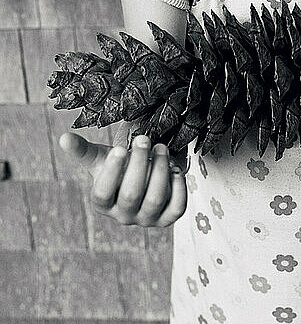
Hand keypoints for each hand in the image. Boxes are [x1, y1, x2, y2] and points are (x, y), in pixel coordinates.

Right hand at [59, 132, 187, 226]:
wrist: (143, 177)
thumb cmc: (120, 167)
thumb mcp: (101, 158)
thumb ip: (83, 150)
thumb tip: (64, 138)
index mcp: (103, 203)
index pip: (103, 194)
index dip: (112, 172)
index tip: (119, 149)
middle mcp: (124, 216)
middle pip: (132, 194)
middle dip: (140, 163)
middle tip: (144, 139)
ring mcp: (147, 219)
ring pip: (155, 199)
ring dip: (160, 170)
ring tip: (161, 148)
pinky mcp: (168, 218)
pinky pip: (177, 208)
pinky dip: (178, 187)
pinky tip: (175, 168)